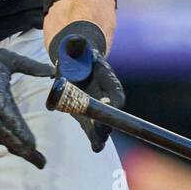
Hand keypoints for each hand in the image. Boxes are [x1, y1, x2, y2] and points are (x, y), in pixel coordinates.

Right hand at [0, 48, 52, 168]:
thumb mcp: (7, 60)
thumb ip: (31, 67)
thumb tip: (52, 70)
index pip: (15, 125)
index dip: (25, 138)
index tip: (36, 148)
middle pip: (9, 139)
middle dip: (25, 152)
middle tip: (41, 163)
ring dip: (14, 147)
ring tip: (30, 155)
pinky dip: (2, 138)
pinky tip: (10, 141)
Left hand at [51, 24, 123, 152]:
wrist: (75, 59)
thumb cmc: (78, 51)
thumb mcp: (77, 45)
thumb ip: (77, 45)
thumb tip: (75, 42)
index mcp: (106, 78)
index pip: (115, 92)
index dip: (114, 98)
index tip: (113, 104)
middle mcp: (104, 93)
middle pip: (110, 110)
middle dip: (107, 121)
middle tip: (105, 130)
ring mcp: (95, 104)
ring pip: (101, 121)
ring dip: (100, 133)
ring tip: (100, 144)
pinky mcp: (84, 112)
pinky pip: (90, 126)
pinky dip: (93, 136)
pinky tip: (96, 147)